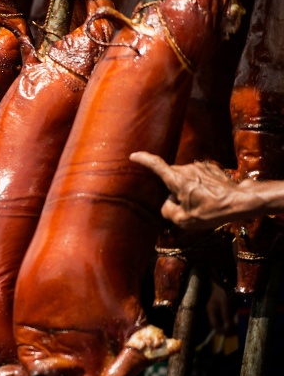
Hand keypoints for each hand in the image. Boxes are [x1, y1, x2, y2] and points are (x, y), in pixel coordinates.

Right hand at [130, 151, 253, 228]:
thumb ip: (168, 211)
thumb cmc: (212, 211)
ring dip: (187, 188)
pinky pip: (197, 176)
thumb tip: (168, 203)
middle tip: (185, 206)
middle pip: (171, 177)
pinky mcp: (210, 168)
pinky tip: (209, 196)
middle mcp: (186, 169)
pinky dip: (199, 185)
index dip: (143, 159)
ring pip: (185, 178)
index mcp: (177, 180)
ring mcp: (199, 167)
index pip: (156, 165)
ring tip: (202, 203)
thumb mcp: (184, 220)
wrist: (240, 202)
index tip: (134, 156)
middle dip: (173, 190)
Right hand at [206, 281, 236, 335]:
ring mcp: (216, 310)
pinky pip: (223, 318)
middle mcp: (212, 311)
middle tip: (235, 333)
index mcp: (211, 311)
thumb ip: (226, 316)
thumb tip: (226, 329)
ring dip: (227, 326)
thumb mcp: (226, 304)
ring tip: (236, 329)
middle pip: (217, 325)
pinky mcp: (221, 308)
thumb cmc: (225, 291)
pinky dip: (228, 322)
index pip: (214, 325)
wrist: (226, 280)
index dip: (222, 331)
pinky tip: (234, 322)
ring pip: (220, 322)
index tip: (231, 334)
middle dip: (225, 330)